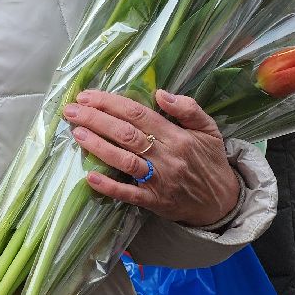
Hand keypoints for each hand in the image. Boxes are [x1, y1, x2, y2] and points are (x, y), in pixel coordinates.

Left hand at [63, 89, 239, 227]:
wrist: (222, 202)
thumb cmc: (209, 161)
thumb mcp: (208, 129)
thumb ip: (188, 108)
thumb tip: (161, 93)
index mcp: (176, 135)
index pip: (137, 114)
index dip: (110, 103)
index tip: (87, 96)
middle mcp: (166, 156)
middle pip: (125, 134)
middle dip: (95, 119)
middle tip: (71, 110)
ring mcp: (158, 180)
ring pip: (124, 160)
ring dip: (98, 146)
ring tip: (76, 133)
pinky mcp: (153, 201)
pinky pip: (128, 194)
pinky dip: (109, 186)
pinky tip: (89, 177)